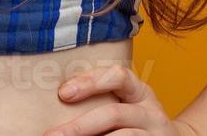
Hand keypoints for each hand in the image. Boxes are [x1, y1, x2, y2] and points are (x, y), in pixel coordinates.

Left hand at [43, 63, 199, 135]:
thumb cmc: (138, 120)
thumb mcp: (130, 102)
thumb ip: (105, 97)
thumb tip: (60, 97)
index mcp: (141, 91)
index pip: (118, 76)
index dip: (90, 82)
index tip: (63, 93)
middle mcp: (151, 112)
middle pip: (113, 114)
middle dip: (80, 126)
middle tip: (52, 135)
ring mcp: (154, 135)